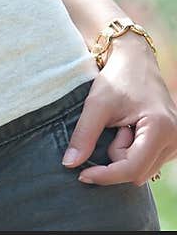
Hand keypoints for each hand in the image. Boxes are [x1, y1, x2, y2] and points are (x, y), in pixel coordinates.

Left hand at [61, 35, 176, 185]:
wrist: (135, 59)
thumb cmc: (117, 77)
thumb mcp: (96, 104)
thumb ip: (84, 135)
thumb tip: (69, 165)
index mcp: (161, 128)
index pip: (132, 169)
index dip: (106, 175)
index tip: (83, 174)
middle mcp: (175, 139)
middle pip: (137, 172)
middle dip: (117, 156)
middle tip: (113, 127)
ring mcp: (176, 142)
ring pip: (142, 170)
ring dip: (124, 154)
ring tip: (122, 125)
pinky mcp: (171, 143)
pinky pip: (147, 162)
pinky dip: (132, 151)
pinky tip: (130, 129)